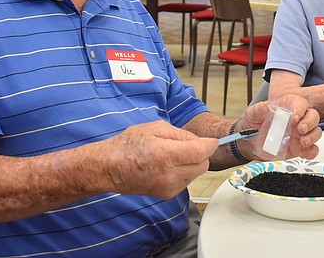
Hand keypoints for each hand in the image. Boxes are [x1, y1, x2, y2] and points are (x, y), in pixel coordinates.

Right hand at [102, 120, 216, 198]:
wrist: (110, 168)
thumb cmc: (129, 145)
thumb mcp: (156, 128)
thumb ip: (181, 134)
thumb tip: (201, 141)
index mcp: (166, 155)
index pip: (201, 152)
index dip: (210, 145)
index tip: (213, 141)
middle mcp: (169, 175)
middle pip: (202, 165)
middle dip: (200, 154)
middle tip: (186, 146)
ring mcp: (168, 187)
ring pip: (195, 174)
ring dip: (191, 164)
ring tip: (172, 156)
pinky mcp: (166, 194)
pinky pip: (186, 181)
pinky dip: (183, 172)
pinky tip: (168, 166)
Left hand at [240, 94, 321, 159]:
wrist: (249, 143)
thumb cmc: (253, 124)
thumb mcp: (252, 114)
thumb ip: (259, 109)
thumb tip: (266, 106)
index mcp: (286, 108)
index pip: (299, 103)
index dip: (300, 108)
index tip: (294, 117)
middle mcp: (296, 120)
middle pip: (312, 115)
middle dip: (310, 122)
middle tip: (301, 129)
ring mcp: (299, 134)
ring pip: (315, 131)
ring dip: (312, 136)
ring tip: (303, 142)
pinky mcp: (299, 148)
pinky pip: (311, 149)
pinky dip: (311, 151)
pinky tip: (303, 153)